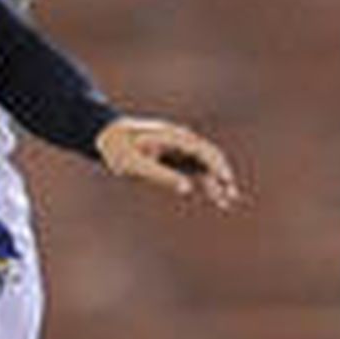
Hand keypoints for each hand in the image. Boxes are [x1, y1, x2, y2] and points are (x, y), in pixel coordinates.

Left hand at [95, 117, 241, 209]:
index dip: (215, 166)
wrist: (108, 138)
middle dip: (221, 175)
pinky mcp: (176, 157)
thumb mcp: (135, 166)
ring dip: (217, 181)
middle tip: (231, 196)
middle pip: (209, 156)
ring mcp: (179, 148)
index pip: (201, 150)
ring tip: (227, 201)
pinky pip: (197, 170)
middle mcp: (180, 140)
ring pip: (206, 165)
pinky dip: (207, 182)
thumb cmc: (118, 150)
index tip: (224, 181)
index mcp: (172, 137)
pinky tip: (216, 197)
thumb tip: (187, 189)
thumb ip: (161, 176)